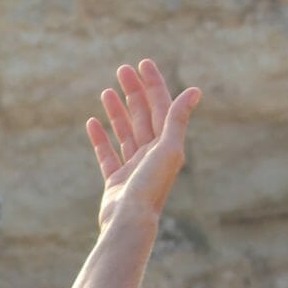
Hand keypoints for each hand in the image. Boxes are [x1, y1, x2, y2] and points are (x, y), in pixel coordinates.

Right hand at [85, 60, 200, 232]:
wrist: (129, 223)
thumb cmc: (150, 187)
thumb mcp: (168, 149)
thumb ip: (177, 119)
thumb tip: (195, 91)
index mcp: (167, 145)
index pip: (161, 107)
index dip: (153, 84)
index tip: (142, 64)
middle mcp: (152, 155)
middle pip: (143, 115)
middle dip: (133, 91)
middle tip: (121, 70)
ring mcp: (133, 167)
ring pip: (125, 132)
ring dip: (117, 111)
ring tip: (105, 92)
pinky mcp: (116, 180)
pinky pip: (107, 153)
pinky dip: (100, 137)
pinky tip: (92, 122)